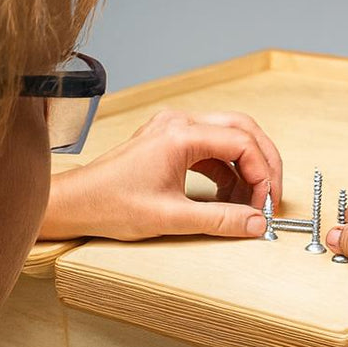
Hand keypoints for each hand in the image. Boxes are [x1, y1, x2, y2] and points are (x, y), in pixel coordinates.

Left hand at [39, 110, 282, 240]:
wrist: (77, 203)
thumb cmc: (111, 205)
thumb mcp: (171, 218)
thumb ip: (220, 220)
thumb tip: (256, 223)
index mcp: (180, 135)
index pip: (242, 143)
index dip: (263, 173)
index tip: (267, 203)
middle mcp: (179, 123)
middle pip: (243, 130)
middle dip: (263, 164)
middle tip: (271, 196)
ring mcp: (174, 129)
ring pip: (230, 137)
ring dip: (246, 167)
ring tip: (249, 202)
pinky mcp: (170, 141)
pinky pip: (212, 148)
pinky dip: (227, 170)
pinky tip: (228, 195)